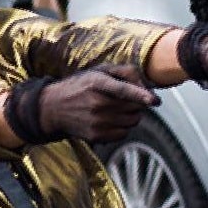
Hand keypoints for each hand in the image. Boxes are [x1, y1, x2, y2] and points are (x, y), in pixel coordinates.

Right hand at [35, 64, 158, 142]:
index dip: (141, 95)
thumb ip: (125, 72)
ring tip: (117, 109)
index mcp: (97, 83)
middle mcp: (96, 103)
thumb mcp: (99, 71)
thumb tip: (146, 86)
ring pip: (132, 121)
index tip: (154, 101)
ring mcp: (96, 122)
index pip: (122, 90)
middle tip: (126, 99)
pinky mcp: (95, 136)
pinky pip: (123, 133)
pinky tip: (111, 120)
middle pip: (134, 107)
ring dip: (131, 115)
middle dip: (137, 103)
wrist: (53, 107)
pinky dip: (123, 127)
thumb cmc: (81, 86)